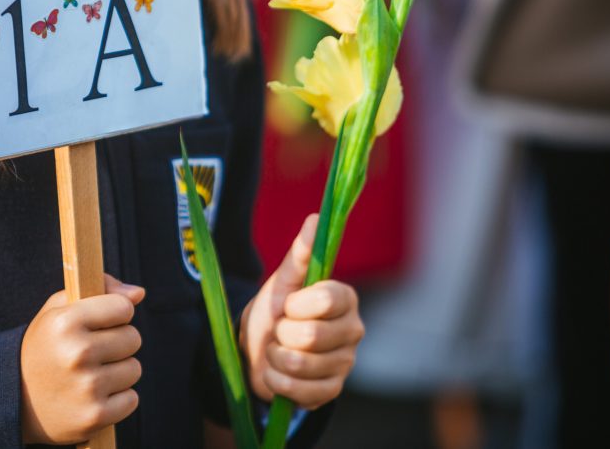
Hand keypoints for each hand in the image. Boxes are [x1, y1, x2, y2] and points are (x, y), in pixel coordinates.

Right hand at [20, 274, 144, 444]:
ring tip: (90, 374)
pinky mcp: (96, 416)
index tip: (101, 323)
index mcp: (66, 323)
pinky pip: (131, 399)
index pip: (124, 307)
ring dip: (118, 372)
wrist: (16, 401)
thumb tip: (138, 293)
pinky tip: (93, 397)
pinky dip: (117, 399)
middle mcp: (77, 354)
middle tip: (92, 352)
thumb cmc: (46, 347)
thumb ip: (100, 289)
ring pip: (134, 369)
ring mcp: (87, 388)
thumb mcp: (58, 310)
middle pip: (133, 338)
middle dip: (118, 343)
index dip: (115, 314)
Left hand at [239, 214, 363, 409]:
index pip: (327, 299)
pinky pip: (300, 391)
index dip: (298, 304)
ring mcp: (345, 364)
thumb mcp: (281, 282)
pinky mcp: (332, 392)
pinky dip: (278, 381)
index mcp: (344, 299)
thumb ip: (300, 254)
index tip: (288, 304)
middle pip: (310, 335)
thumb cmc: (273, 311)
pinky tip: (279, 373)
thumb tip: (315, 218)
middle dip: (281, 333)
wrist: (256, 351)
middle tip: (280, 330)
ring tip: (277, 350)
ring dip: (275, 358)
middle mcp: (353, 331)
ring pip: (301, 364)